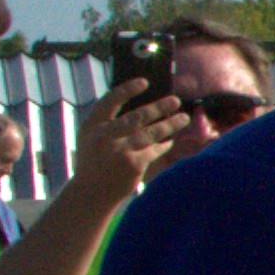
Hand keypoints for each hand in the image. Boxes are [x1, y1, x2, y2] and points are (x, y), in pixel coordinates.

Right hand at [65, 82, 181, 204]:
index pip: (109, 102)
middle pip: (137, 117)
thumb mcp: (90, 138)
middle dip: (159, 107)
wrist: (90, 192)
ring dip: (170, 124)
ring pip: (152, 133)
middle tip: (175, 100)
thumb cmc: (93, 160)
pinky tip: (170, 141)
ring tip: (183, 118)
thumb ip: (108, 123)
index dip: (127, 90)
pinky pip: (155, 150)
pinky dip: (164, 145)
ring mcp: (120, 151)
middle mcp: (104, 137)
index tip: (144, 82)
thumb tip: (142, 105)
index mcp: (91, 126)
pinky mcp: (134, 164)